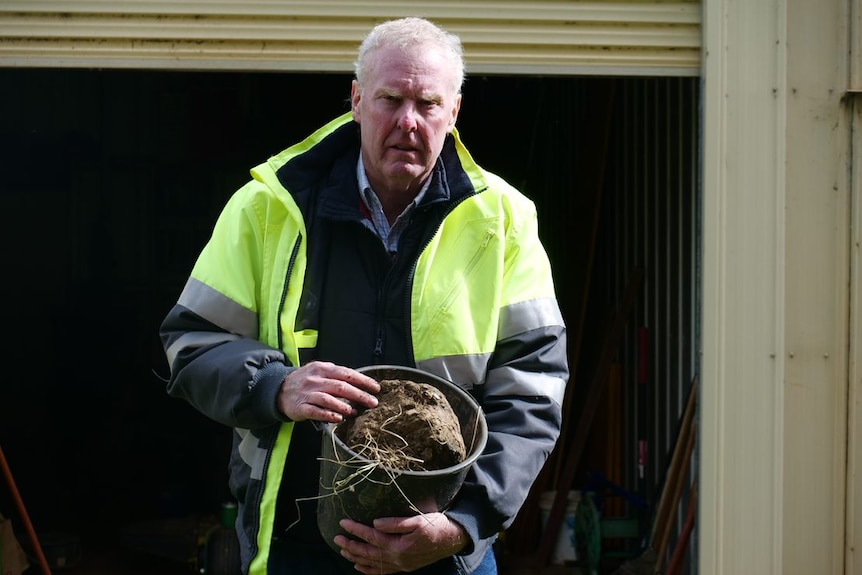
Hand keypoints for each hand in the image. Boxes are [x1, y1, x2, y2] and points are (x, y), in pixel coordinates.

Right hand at [277, 361, 379, 422]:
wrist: (279, 390)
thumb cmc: (305, 381)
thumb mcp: (319, 371)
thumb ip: (336, 375)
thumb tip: (359, 382)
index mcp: (323, 369)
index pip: (346, 373)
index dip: (363, 381)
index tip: (376, 388)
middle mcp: (315, 380)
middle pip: (340, 386)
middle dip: (359, 394)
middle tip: (373, 402)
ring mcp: (307, 394)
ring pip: (328, 399)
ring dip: (344, 405)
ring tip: (355, 411)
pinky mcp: (301, 407)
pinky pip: (316, 411)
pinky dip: (328, 415)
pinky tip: (339, 418)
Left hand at [334, 513, 467, 573]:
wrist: (453, 539)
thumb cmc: (437, 525)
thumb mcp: (418, 520)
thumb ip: (395, 523)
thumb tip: (375, 522)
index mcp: (399, 545)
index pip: (372, 537)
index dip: (356, 529)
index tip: (342, 522)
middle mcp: (397, 558)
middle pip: (368, 553)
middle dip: (351, 545)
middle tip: (336, 538)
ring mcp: (401, 565)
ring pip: (373, 564)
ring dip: (356, 558)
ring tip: (343, 551)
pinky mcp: (405, 567)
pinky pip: (382, 572)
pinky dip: (369, 570)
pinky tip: (360, 567)